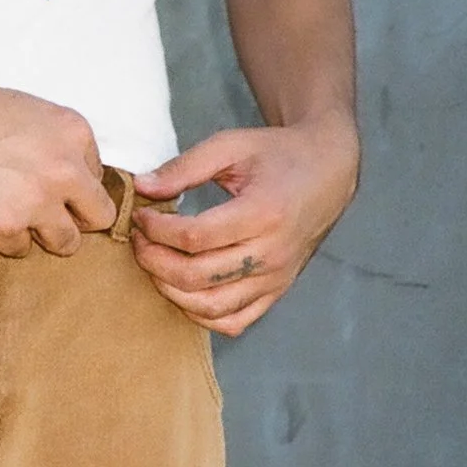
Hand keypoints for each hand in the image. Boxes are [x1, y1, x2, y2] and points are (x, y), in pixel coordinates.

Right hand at [0, 77, 115, 257]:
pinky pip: (19, 249)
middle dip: (74, 220)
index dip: (74, 189)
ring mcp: (35, 200)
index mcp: (75, 134)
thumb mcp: (32, 113)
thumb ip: (60, 146)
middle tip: (45, 214)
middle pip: (98, 218)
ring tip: (12, 214)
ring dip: (41, 235)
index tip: (52, 188)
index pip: (99, 181)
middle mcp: (64, 169)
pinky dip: (2, 237)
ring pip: (65, 242)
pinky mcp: (3, 225)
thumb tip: (74, 181)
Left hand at [130, 117, 359, 335]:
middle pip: (196, 275)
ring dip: (170, 290)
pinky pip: (233, 321)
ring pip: (210, 306)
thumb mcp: (231, 145)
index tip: (140, 215)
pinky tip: (183, 289)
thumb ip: (184, 167)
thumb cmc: (278, 155)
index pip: (194, 237)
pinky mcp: (276, 291)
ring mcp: (276, 278)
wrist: (327, 172)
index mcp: (263, 212)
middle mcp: (272, 253)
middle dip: (153, 260)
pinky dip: (201, 314)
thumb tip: (141, 187)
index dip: (156, 230)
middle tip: (138, 240)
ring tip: (154, 263)